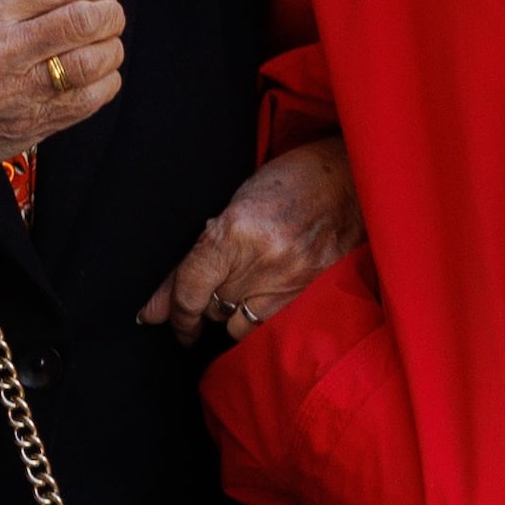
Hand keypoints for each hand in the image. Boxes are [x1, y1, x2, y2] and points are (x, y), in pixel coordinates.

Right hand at [0, 0, 126, 267]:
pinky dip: (103, 84)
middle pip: (85, 22)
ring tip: (106, 45)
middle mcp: (1, 51)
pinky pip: (88, 102)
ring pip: (95, 63)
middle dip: (110, 14)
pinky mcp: (28, 128)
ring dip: (112, 49)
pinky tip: (96, 77)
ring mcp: (17, 94)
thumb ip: (5, 7)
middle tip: (110, 15)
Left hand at [142, 135, 360, 341]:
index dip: (174, 310)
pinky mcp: (310, 293)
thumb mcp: (234, 204)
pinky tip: (261, 294)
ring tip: (240, 284)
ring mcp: (289, 280)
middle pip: (212, 306)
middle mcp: (263, 260)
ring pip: (237, 324)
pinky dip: (257, 315)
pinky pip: (268, 325)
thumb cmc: (288, 182)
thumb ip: (197, 254)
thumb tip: (156, 307)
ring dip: (230, 311)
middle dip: (205, 299)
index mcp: (236, 230)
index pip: (190, 286)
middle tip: (215, 278)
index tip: (166, 319)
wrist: (348, 179)